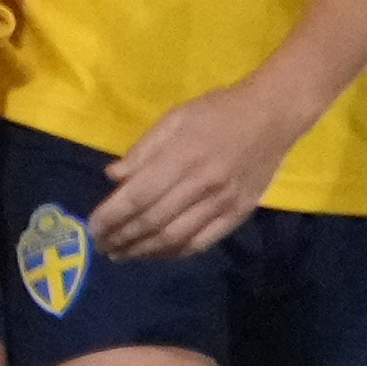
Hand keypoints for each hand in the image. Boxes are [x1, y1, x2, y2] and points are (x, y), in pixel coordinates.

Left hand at [92, 71, 312, 261]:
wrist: (274, 115)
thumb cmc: (219, 111)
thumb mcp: (175, 118)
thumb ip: (144, 150)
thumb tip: (114, 178)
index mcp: (183, 156)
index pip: (138, 196)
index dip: (111, 216)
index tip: (92, 227)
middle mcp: (203, 184)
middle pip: (153, 222)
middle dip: (122, 238)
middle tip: (102, 245)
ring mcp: (224, 202)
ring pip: (176, 238)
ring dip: (144, 251)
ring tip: (123, 254)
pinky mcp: (239, 213)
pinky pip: (202, 242)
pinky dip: (175, 252)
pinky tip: (158, 253)